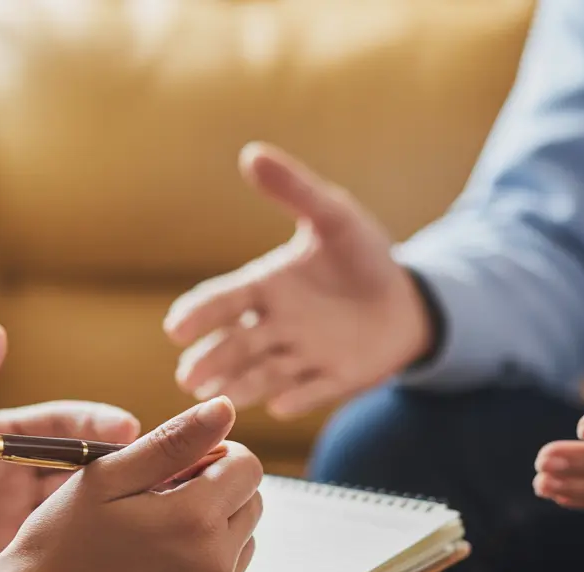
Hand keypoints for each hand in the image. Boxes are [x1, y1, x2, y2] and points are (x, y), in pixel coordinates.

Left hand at [0, 324, 139, 571]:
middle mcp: (15, 478)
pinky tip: (115, 547)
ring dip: (111, 505)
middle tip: (160, 466)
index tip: (126, 425)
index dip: (95, 423)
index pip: (61, 425)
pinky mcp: (8, 559)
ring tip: (149, 506)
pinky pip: (54, 552)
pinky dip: (86, 547)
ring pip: (77, 509)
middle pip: (80, 467)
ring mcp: (14, 520)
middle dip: (120, 464)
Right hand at [0, 397, 262, 571]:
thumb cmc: (59, 543)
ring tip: (159, 531)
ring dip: (216, 527)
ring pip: (244, 541)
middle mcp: (214, 562)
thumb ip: (173, 440)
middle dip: (219, 489)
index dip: (216, 454)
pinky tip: (157, 564)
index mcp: (194, 518)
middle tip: (164, 495)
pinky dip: (204, 563)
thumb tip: (224, 408)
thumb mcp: (106, 477)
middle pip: (252, 503)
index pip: (248, 466)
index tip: (180, 464)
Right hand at [164, 142, 434, 418]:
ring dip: (241, 385)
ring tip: (219, 396)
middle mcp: (276, 326)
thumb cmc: (362, 255)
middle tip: (188, 377)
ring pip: (264, 373)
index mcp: (266, 286)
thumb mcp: (333, 216)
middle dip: (212, 361)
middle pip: (235, 346)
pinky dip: (296, 399)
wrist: (407, 299)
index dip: (199, 314)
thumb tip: (251, 153)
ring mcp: (303, 356)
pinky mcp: (334, 379)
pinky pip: (312, 391)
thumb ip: (294, 190)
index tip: (175, 328)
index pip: (224, 300)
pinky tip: (280, 405)